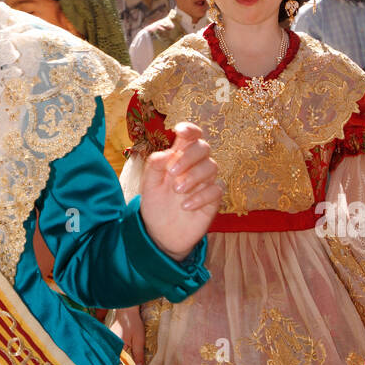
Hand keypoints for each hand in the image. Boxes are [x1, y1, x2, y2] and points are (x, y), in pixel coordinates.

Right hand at [110, 306, 145, 364]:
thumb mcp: (139, 339)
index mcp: (116, 347)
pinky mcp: (108, 340)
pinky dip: (114, 356)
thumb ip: (139, 355)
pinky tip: (118, 361)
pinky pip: (111, 351)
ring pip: (111, 356)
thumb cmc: (133, 323)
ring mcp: (107, 342)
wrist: (126, 310)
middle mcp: (109, 345)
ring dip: (116, 363)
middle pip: (113, 361)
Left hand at [139, 122, 221, 259]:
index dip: (190, 129)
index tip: (180, 132)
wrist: (161, 234)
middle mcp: (194, 166)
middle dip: (189, 156)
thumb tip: (167, 152)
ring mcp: (205, 182)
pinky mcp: (213, 199)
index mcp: (178, 157)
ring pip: (212, 166)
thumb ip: (154, 166)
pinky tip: (186, 206)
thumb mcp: (148, 185)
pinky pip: (216, 189)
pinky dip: (201, 196)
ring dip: (194, 176)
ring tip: (177, 191)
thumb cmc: (155, 204)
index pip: (190, 136)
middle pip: (203, 147)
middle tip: (172, 173)